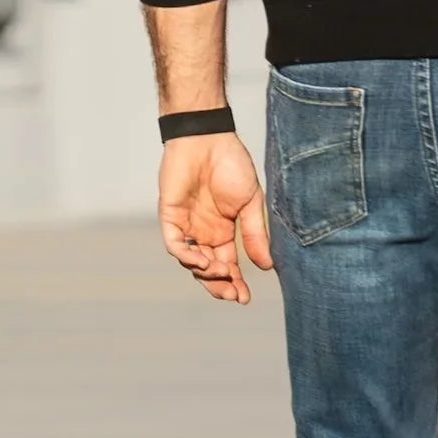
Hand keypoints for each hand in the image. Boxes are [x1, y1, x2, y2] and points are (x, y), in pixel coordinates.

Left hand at [157, 133, 272, 303]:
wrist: (209, 138)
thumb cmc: (232, 165)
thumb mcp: (250, 203)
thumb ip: (255, 234)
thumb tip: (267, 266)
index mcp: (222, 231)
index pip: (227, 265)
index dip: (235, 283)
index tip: (245, 299)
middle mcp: (203, 233)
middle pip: (208, 270)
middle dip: (219, 285)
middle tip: (233, 295)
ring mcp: (186, 225)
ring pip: (190, 262)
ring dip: (206, 273)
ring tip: (223, 273)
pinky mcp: (170, 216)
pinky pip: (175, 244)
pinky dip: (187, 256)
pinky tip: (203, 261)